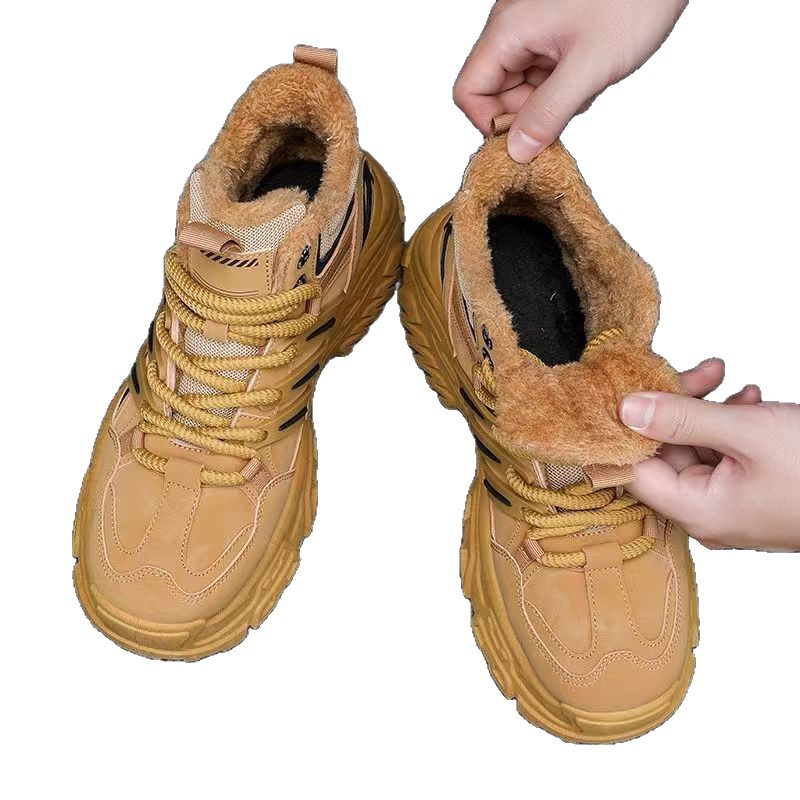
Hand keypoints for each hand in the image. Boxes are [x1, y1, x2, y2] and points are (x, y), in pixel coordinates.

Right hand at [455, 0, 687, 161]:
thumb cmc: (634, 1)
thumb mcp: (590, 67)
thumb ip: (549, 113)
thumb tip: (517, 151)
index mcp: (508, 30)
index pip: (469, 92)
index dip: (493, 123)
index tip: (528, 136)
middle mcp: (512, 26)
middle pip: (494, 91)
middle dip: (528, 112)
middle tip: (567, 109)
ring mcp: (532, 27)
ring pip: (521, 85)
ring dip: (549, 100)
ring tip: (586, 83)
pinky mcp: (553, 30)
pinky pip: (542, 71)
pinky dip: (563, 84)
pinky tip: (590, 72)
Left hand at [619, 359, 799, 551]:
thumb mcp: (747, 432)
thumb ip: (681, 419)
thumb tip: (625, 409)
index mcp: (697, 511)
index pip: (633, 471)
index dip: (623, 430)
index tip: (624, 390)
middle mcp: (708, 512)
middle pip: (664, 453)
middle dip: (674, 406)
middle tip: (697, 371)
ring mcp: (732, 502)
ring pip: (695, 447)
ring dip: (705, 408)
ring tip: (725, 376)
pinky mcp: (753, 489)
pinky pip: (724, 452)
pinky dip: (729, 423)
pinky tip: (750, 398)